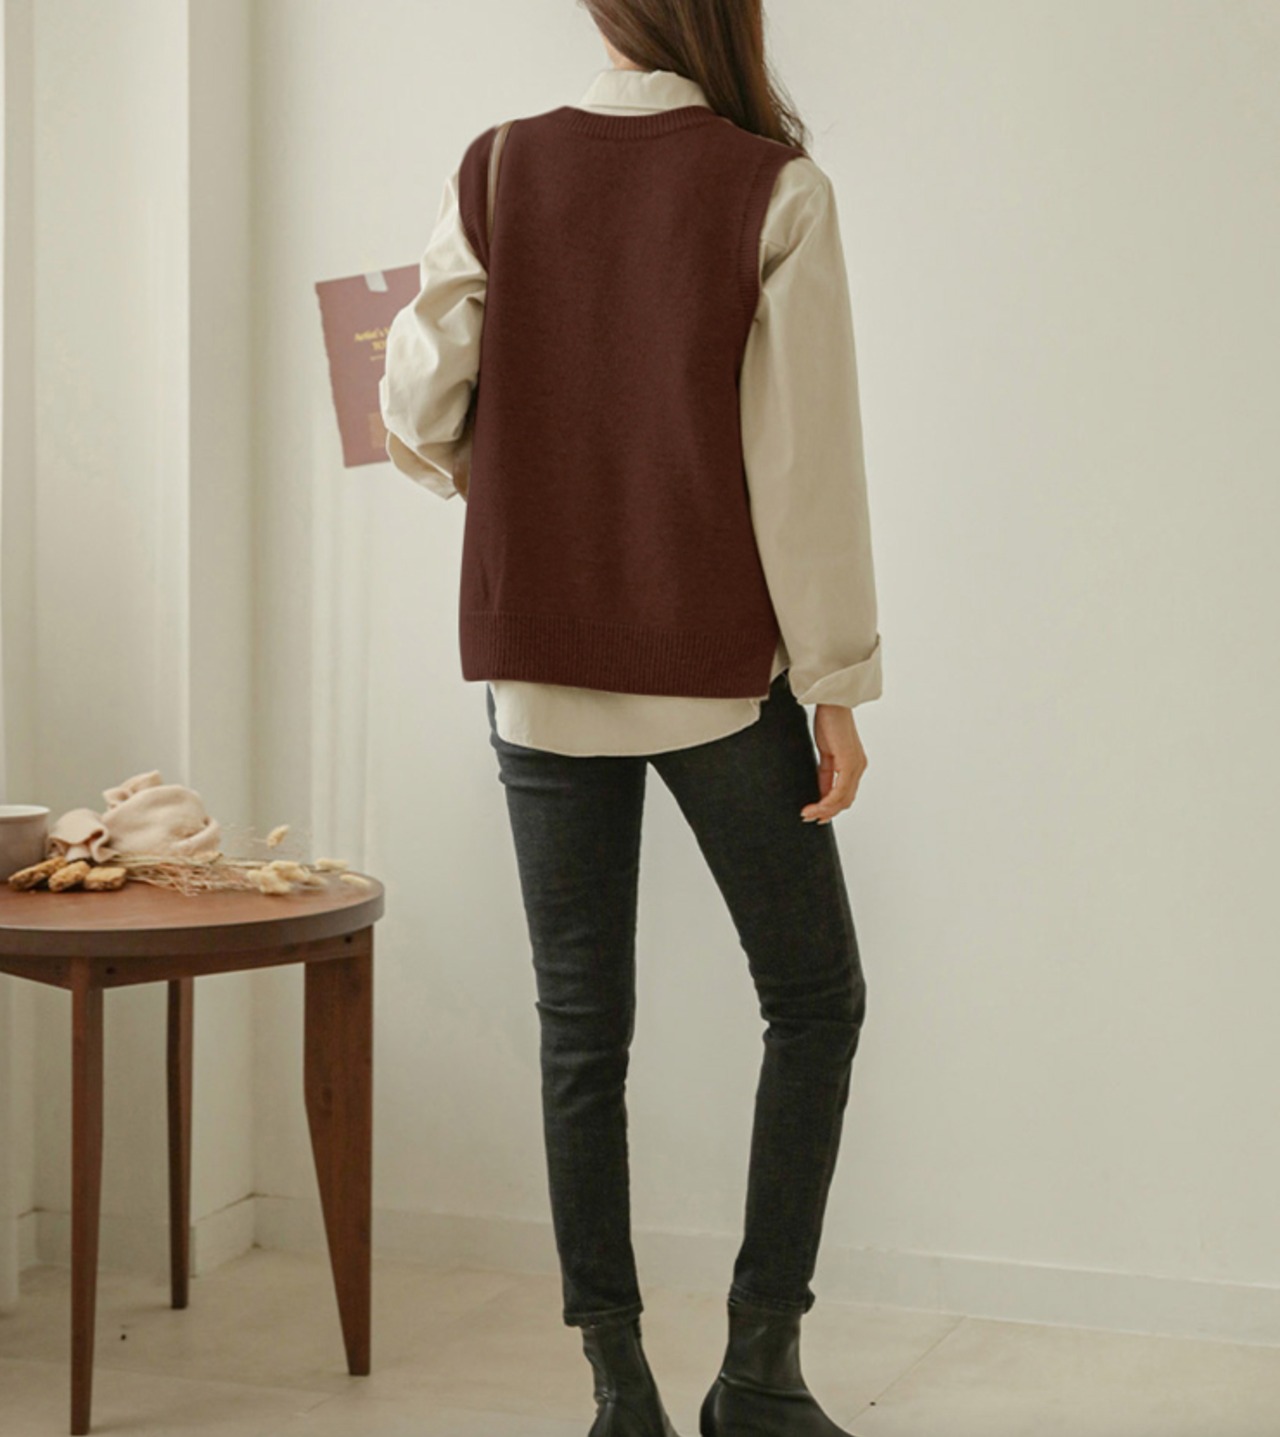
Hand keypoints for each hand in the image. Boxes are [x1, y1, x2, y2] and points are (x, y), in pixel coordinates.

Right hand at [801, 704, 867, 823]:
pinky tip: (815, 805)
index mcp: (854, 764)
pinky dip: (826, 802)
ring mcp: (856, 766)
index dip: (830, 808)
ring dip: (824, 810)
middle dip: (826, 813)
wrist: (833, 703)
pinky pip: (839, 791)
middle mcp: (859, 767)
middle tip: (808, 817)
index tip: (814, 814)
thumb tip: (821, 791)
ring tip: (807, 813)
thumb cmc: (829, 721)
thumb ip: (826, 773)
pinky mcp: (849, 763)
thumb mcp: (825, 753)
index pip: (845, 794)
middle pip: (845, 801)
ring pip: (843, 800)